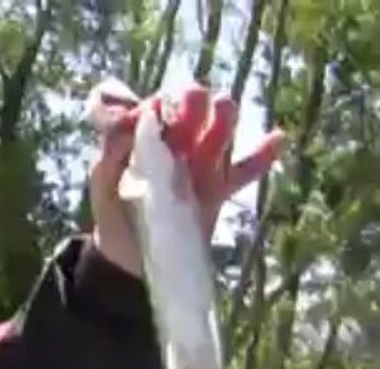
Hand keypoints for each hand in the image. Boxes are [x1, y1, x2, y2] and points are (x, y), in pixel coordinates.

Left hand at [86, 81, 285, 276]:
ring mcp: (201, 163)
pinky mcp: (217, 189)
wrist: (127, 257)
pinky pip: (244, 171)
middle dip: (193, 103)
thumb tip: (131, 115)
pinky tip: (277, 139)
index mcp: (146, 134)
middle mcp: (177, 141)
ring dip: (224, 120)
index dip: (158, 104)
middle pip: (193, 110)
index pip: (158, 105)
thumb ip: (113, 145)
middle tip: (192, 100)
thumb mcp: (102, 176)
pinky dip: (261, 157)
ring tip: (225, 108)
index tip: (148, 114)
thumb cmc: (113, 209)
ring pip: (219, 134)